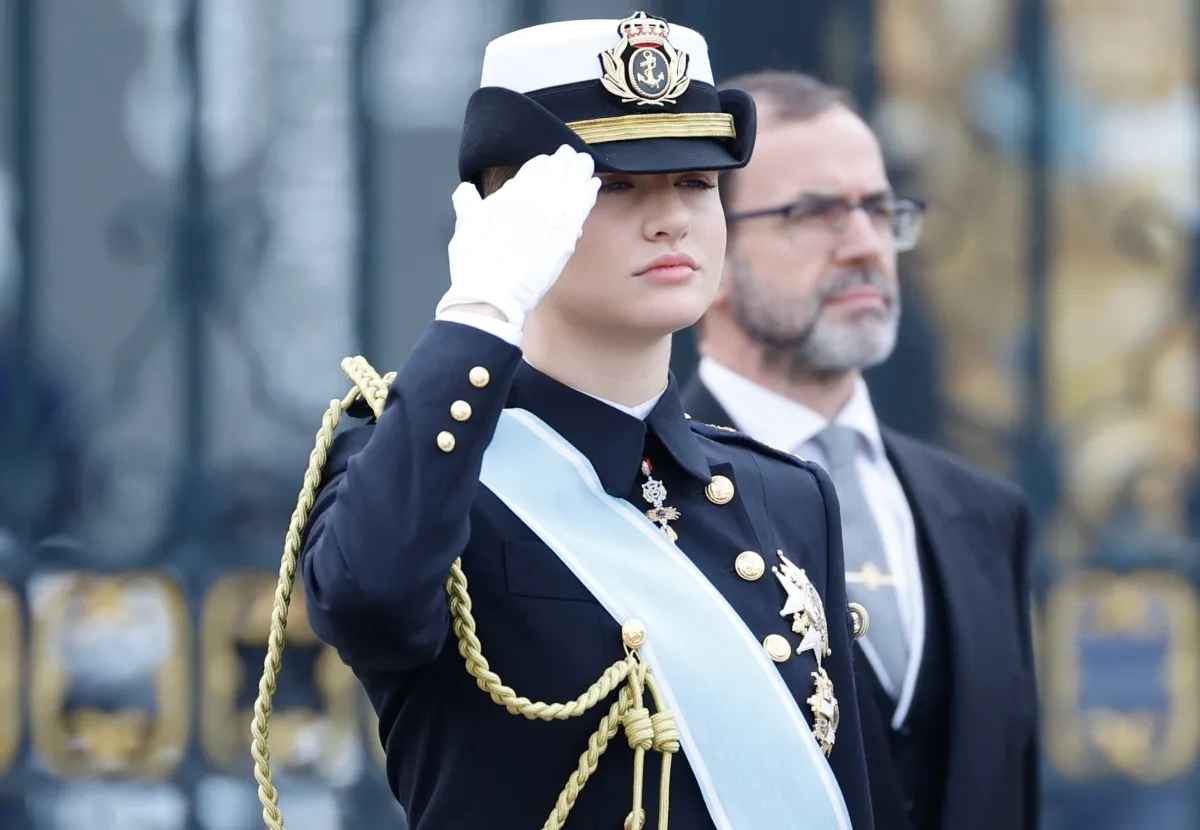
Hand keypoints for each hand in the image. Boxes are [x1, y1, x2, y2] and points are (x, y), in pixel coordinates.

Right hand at [436, 145, 600, 329]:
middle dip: (563, 161)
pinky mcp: (568, 235)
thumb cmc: (476, 265)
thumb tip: (466, 191)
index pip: (534, 167)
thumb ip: (468, 204)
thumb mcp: (465, 226)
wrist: (493, 295)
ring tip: (584, 163)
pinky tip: (592, 185)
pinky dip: (589, 191)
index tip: (548, 161)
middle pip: (556, 170)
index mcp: (510, 193)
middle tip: (570, 155)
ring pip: (572, 181)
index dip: (543, 162)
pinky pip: (584, 204)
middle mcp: (534, 198)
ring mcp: (554, 215)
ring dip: (578, 169)